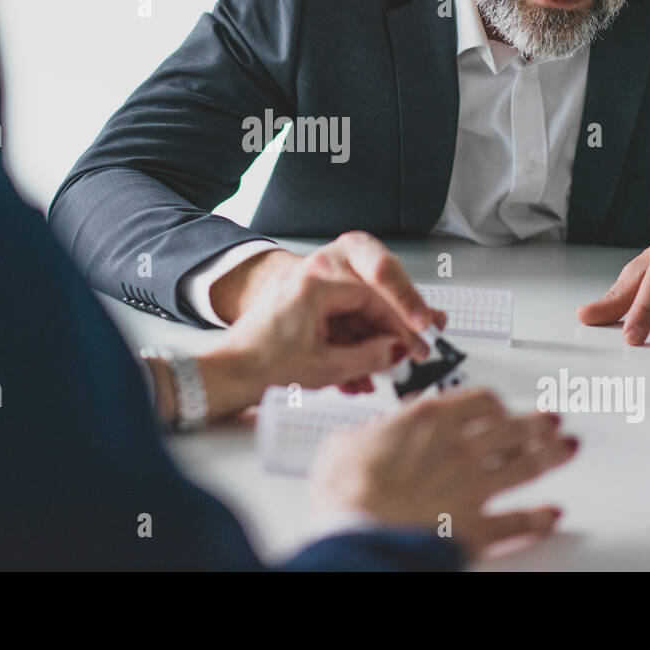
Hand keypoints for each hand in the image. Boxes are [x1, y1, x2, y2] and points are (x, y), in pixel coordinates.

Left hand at [211, 232, 447, 393]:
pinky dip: (356, 343)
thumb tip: (399, 351)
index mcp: (317, 281)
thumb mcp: (326, 367)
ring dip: (377, 340)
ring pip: (360, 309)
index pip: (375, 294)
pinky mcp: (308, 306)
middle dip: (395, 326)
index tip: (418, 342)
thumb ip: (370, 356)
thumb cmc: (262, 366)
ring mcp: (311, 289)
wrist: (230, 373)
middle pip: (372, 294)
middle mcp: (315, 275)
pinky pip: (343, 319)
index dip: (401, 322)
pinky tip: (366, 372)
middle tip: (418, 347)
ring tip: (396, 365)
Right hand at [309, 388, 576, 559]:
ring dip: (551, 456)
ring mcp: (473, 488)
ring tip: (568, 449)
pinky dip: (540, 518)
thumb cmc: (347, 492)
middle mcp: (458, 448)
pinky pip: (519, 522)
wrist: (359, 534)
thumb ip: (368, 434)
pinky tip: (553, 514)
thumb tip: (369, 435)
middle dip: (536, 424)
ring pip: (526, 466)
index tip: (501, 406)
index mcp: (427, 421)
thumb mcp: (343, 445)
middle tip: (552, 421)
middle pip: (512, 430)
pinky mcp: (478, 528)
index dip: (495, 403)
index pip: (477, 400)